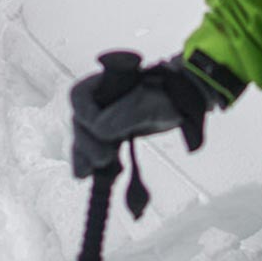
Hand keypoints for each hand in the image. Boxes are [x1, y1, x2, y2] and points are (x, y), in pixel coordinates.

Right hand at [69, 53, 215, 178]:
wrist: (182, 106)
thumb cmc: (167, 97)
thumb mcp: (150, 104)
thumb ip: (127, 113)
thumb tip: (100, 130)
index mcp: (103, 82)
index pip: (79, 96)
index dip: (85, 114)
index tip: (99, 130)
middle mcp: (97, 100)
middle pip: (80, 123)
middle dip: (86, 143)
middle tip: (103, 159)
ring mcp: (100, 120)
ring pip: (83, 140)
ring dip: (85, 158)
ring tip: (92, 174)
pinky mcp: (108, 139)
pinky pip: (92, 153)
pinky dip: (92, 166)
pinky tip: (93, 178)